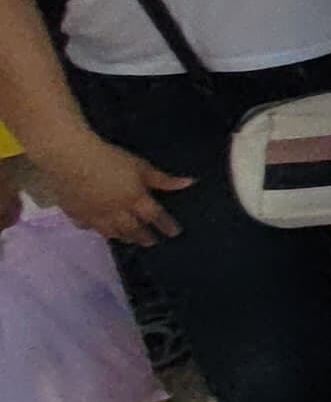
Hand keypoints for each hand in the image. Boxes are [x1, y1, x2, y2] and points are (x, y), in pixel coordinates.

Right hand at [36, 131, 187, 243]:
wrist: (70, 161)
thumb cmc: (109, 159)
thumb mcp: (141, 166)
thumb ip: (163, 179)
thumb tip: (190, 183)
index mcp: (135, 200)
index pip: (155, 216)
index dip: (166, 225)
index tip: (175, 233)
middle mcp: (116, 212)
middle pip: (133, 229)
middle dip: (144, 236)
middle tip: (151, 242)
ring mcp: (95, 215)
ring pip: (112, 232)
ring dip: (123, 237)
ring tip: (130, 240)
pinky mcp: (75, 213)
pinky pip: (88, 227)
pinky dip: (97, 230)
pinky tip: (99, 230)